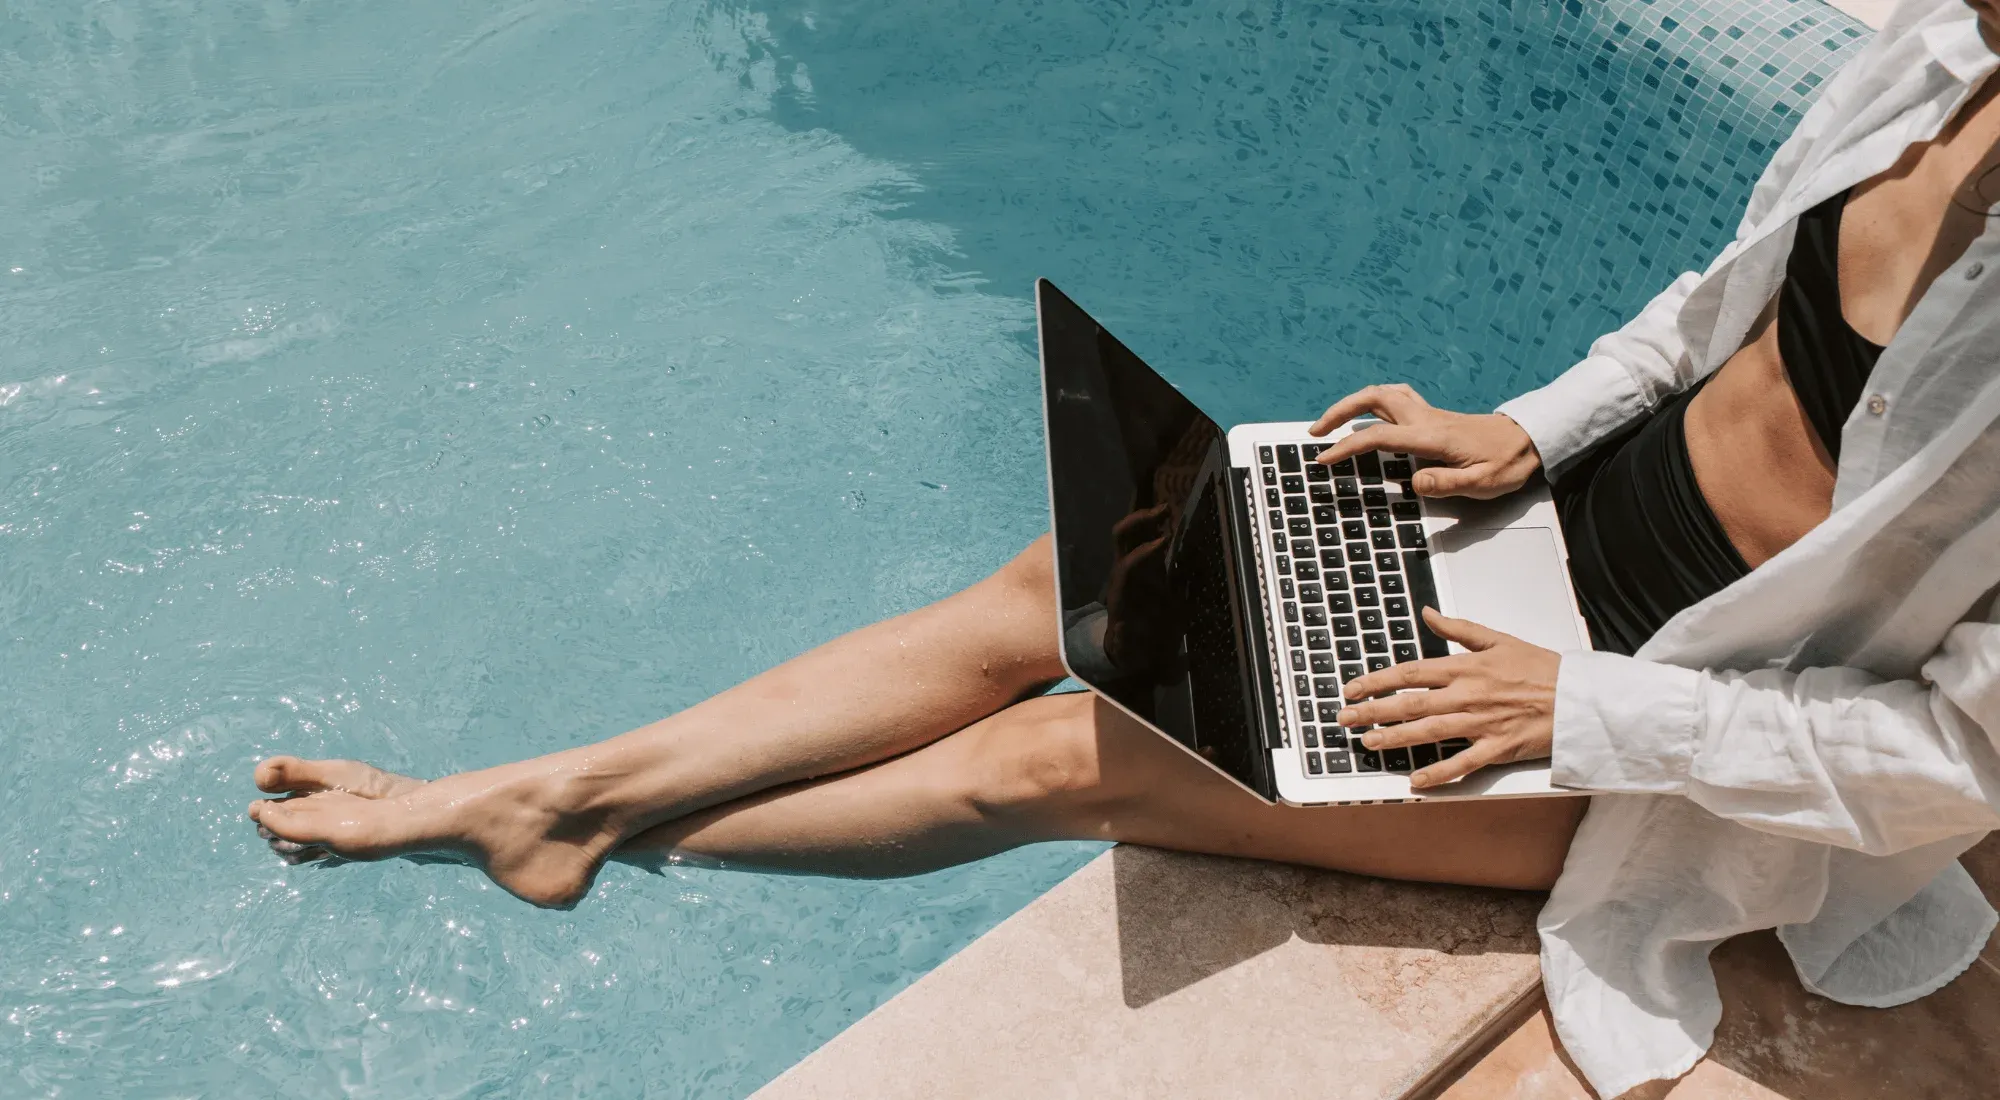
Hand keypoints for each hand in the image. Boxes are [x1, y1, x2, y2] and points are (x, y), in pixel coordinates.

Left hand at [1101, 502, 1175, 670]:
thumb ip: (1124, 642)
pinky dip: (1156, 529)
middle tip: (1166, 510)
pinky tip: (1174, 521)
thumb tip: (1121, 628)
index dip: (1143, 553)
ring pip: (1132, 535)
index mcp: (1121, 593)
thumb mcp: (1128, 651)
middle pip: (1122, 538)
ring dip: (1148, 519)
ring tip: (1169, 508)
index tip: (1165, 541)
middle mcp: (1123, 574)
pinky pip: (1145, 542)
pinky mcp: (1143, 569)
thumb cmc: (1130, 649)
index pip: (1128, 565)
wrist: (1129, 648)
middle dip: (1140, 521)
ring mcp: (1132, 568)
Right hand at [1309, 383, 1542, 499]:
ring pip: (1383, 393)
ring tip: (1332, 421)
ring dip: (1353, 402)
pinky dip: (1373, 401)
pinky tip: (1367, 414)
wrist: (1531, 439)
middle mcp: (1426, 418)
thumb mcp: (1484, 482)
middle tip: (1317, 431)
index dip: (1348, 446)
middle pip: (1374, 399)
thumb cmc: (1508, 463)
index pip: (1380, 436)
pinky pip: (1395, 397)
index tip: (1324, 459)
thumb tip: (1414, 483)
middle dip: (1339, 411)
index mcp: (1432, 438)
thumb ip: (1448, 483)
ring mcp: (1429, 413)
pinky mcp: (1433, 415)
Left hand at [1335, 608, 1559, 789]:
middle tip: (1344, 719)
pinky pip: (1462, 764)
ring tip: (1368, 743)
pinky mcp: (1497, 748)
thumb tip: (1427, 613)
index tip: (1352, 688)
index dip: (1377, 681)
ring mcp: (1480, 724)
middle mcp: (1467, 696)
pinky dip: (1438, 773)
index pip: (1410, 673)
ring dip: (1394, 739)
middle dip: (1372, 711)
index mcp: (1465, 668)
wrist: (1580, 697)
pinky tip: (1415, 781)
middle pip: (1410, 704)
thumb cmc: (1541, 668)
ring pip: (1428, 733)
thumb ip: (1458, 628)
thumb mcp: (1498, 639)